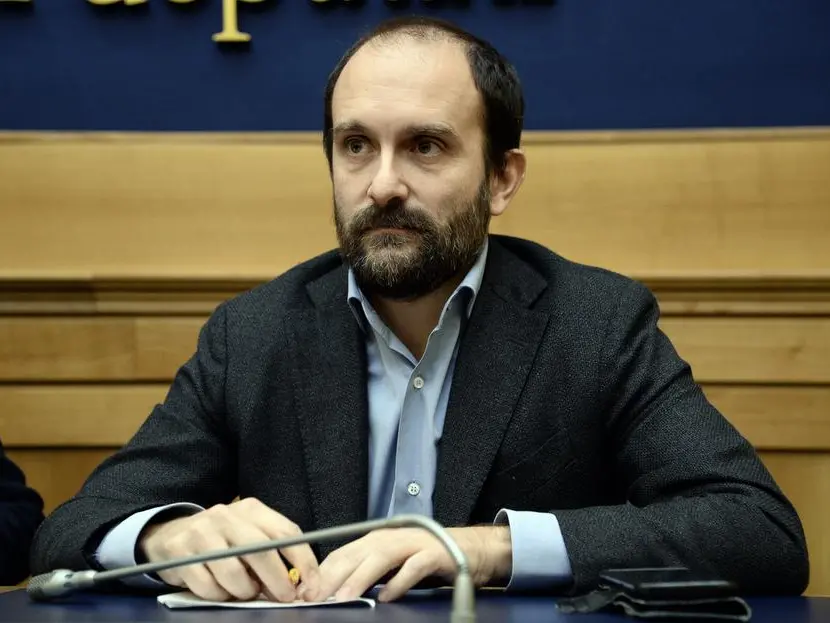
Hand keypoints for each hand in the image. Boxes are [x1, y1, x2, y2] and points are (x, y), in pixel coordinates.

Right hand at [139, 498, 318, 602]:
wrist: (170, 535)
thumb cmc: (221, 540)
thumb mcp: (248, 534)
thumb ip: (271, 552)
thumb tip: (297, 583)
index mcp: (251, 509)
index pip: (286, 533)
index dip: (304, 561)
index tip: (312, 585)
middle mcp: (226, 516)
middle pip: (262, 552)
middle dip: (278, 581)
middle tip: (285, 598)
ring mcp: (201, 533)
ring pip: (234, 573)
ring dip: (245, 591)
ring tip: (245, 591)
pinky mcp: (180, 552)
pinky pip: (207, 586)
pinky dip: (218, 595)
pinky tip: (219, 590)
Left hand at [310, 526, 511, 602]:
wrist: (473, 548)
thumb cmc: (432, 557)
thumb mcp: (395, 564)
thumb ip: (371, 573)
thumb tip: (341, 590)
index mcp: (380, 538)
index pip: (344, 552)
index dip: (324, 572)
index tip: (308, 592)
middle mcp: (393, 536)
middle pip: (357, 553)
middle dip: (334, 576)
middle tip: (317, 596)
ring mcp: (414, 543)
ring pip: (380, 557)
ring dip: (360, 578)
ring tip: (343, 597)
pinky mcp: (435, 554)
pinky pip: (414, 566)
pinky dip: (399, 581)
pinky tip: (388, 596)